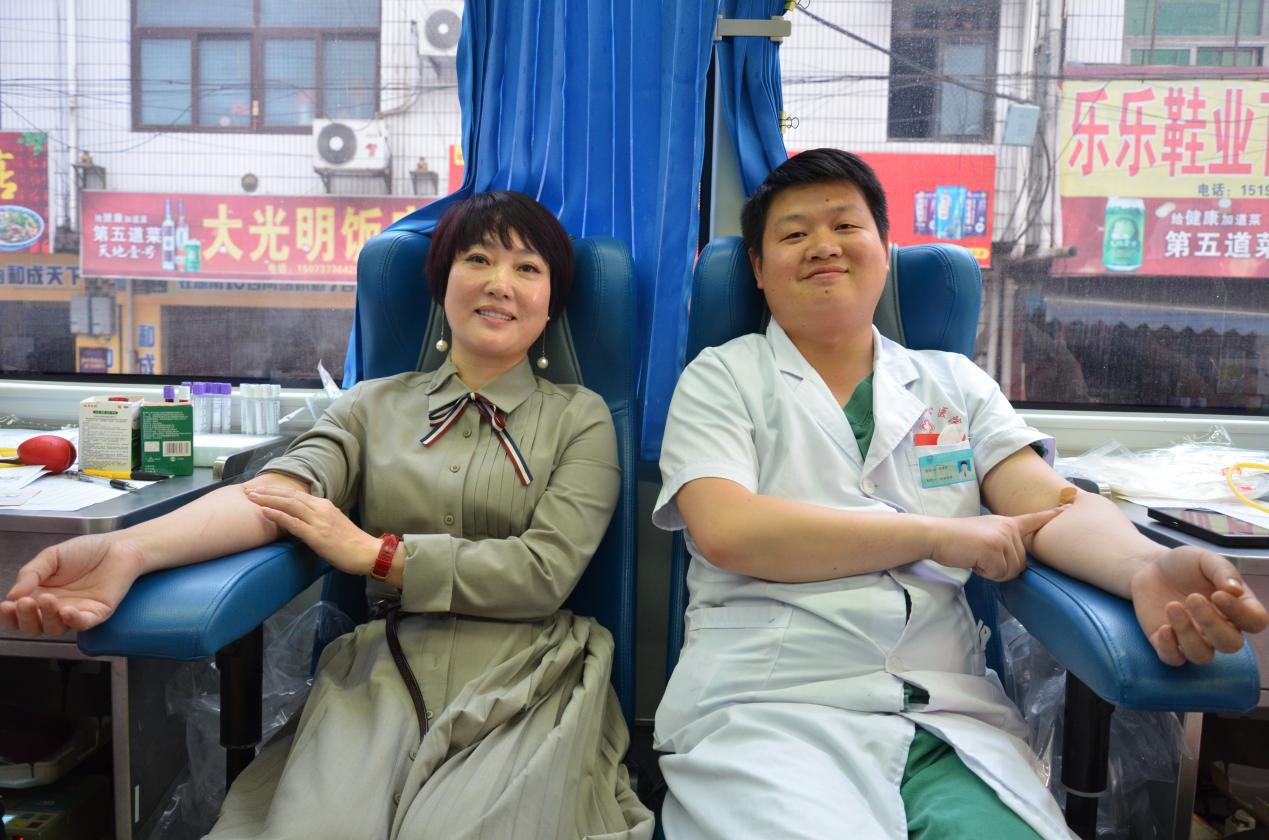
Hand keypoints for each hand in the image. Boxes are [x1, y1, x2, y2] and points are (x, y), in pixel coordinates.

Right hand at [0, 536, 144, 635]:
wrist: (117, 546)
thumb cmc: (85, 551)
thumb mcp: (51, 557)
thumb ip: (30, 574)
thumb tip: (11, 595)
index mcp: (39, 596)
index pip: (18, 614)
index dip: (8, 615)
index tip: (4, 606)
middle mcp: (55, 608)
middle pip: (33, 626)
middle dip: (25, 618)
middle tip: (24, 603)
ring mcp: (76, 613)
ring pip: (55, 627)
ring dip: (47, 616)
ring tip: (48, 599)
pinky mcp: (97, 614)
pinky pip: (82, 624)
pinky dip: (73, 620)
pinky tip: (67, 611)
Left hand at [245, 485, 377, 574]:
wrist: (366, 552)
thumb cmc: (352, 542)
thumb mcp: (334, 523)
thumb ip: (318, 518)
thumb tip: (302, 519)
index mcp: (325, 505)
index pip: (297, 494)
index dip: (277, 490)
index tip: (261, 489)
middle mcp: (320, 509)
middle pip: (290, 496)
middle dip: (268, 492)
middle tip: (250, 490)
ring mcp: (318, 521)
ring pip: (289, 505)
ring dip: (268, 500)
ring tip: (251, 498)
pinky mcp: (316, 535)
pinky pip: (293, 522)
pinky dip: (277, 515)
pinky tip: (264, 511)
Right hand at [930, 507, 1066, 581]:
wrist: (937, 535)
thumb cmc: (957, 538)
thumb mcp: (985, 534)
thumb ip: (1003, 542)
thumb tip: (1014, 563)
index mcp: (1007, 523)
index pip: (1033, 520)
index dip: (1051, 516)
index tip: (1068, 509)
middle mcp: (1009, 528)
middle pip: (1021, 563)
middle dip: (1002, 568)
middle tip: (981, 557)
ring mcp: (1002, 538)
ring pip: (1011, 570)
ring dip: (994, 572)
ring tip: (977, 558)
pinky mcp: (994, 549)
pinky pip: (999, 574)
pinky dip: (985, 573)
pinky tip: (973, 561)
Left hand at [1130, 545, 1267, 665]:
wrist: (1150, 567)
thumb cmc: (1185, 565)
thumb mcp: (1205, 559)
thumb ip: (1223, 571)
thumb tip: (1236, 590)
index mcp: (1237, 608)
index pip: (1255, 622)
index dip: (1241, 613)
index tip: (1218, 594)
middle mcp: (1219, 628)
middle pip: (1230, 644)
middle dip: (1212, 624)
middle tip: (1193, 598)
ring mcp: (1194, 638)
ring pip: (1202, 655)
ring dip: (1188, 634)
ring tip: (1172, 606)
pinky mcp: (1167, 643)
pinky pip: (1174, 659)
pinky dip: (1169, 648)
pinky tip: (1163, 628)